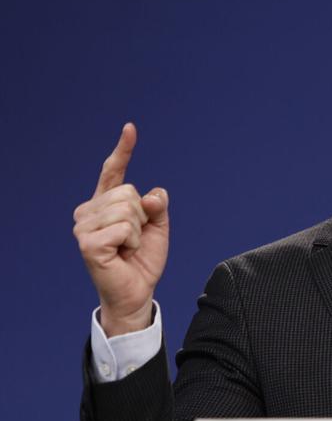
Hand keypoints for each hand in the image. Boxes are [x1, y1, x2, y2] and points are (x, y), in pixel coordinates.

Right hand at [73, 123, 169, 336]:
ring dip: (139, 230)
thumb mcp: (158, 228)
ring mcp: (84, 227)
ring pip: (128, 209)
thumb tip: (152, 194)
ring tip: (128, 247)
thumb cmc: (142, 260)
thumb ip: (157, 206)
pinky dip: (133, 241)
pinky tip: (123, 253)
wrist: (137, 292)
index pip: (113, 172)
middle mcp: (88, 211)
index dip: (123, 150)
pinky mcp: (87, 243)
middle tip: (135, 238)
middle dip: (143, 215)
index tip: (130, 128)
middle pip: (128, 192)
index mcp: (104, 204)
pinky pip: (125, 227)